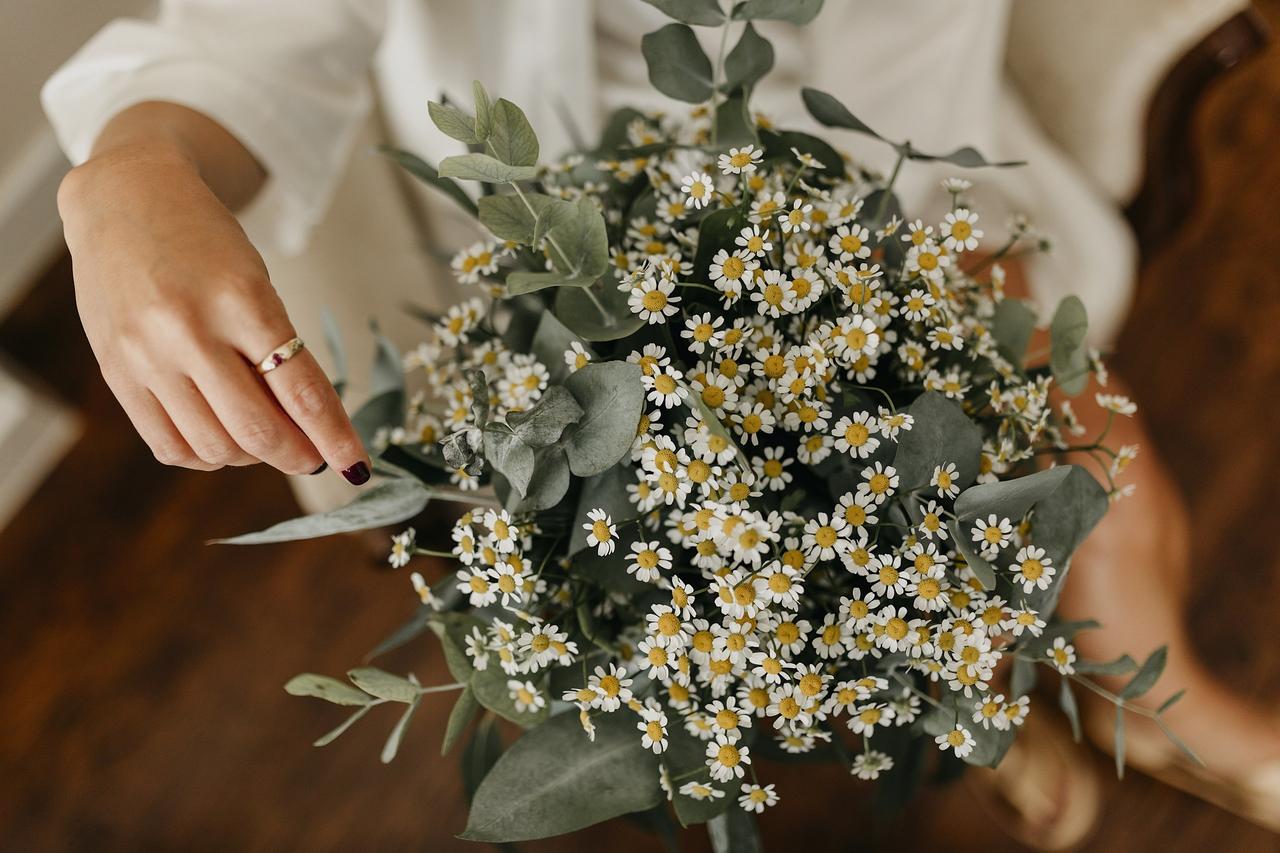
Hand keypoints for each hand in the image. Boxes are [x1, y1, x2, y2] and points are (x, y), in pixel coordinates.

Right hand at [57, 142, 370, 482]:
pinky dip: (206, 457)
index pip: (301, 390)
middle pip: (258, 430)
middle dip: (296, 455)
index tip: (357, 469)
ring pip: (215, 446)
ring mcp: (146, 355)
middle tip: (312, 456)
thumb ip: (277, 352)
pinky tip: (221, 438)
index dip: (335, 438)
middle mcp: (189, 329)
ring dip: (252, 456)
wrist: (124, 199)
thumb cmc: (206, 243)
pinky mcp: (116, 372)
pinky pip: (170, 445)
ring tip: (264, 437)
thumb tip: (310, 432)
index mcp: (241, 299)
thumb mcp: (255, 283)